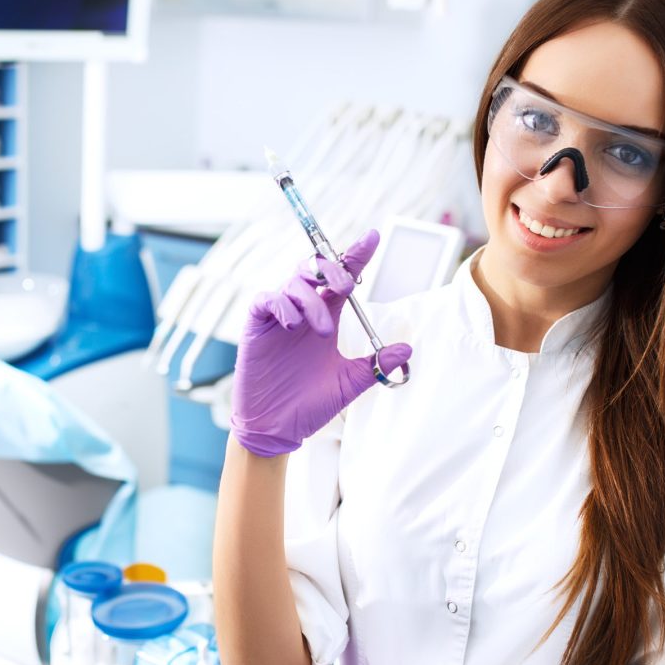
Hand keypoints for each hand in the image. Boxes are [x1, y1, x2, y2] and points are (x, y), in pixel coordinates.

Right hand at [229, 230, 411, 457]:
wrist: (277, 428)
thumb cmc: (309, 405)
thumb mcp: (350, 382)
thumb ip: (375, 364)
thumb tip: (407, 348)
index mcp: (326, 317)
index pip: (342, 278)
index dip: (356, 254)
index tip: (373, 237)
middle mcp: (303, 311)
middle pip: (315, 269)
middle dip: (332, 268)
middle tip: (346, 286)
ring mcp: (279, 317)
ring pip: (294, 283)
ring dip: (311, 298)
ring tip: (323, 329)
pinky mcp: (257, 326)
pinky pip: (266, 300)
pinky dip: (281, 305)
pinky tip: (293, 324)